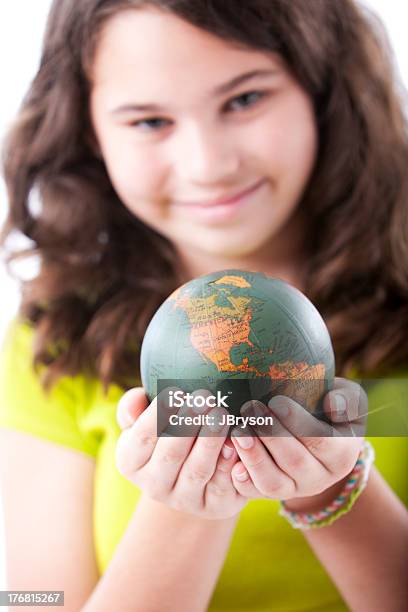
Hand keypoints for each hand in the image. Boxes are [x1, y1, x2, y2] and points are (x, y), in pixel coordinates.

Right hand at [115, 387, 247, 519]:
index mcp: (130, 462)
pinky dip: (229, 463)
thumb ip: (133, 406)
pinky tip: (236, 441)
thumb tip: (136, 403)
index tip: (175, 392)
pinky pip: (222, 485)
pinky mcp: (213, 507)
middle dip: (188, 424)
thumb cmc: (165, 433)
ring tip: (221, 414)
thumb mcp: (144, 419)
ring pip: (197, 470)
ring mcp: (184, 500)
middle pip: (170, 455)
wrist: (190, 471)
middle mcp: (154, 485)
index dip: (158, 415)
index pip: (142, 438)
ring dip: (210, 441)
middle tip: (204, 399)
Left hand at [227, 377, 366, 506]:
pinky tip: (228, 456)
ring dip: (253, 457)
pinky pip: (253, 492)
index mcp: (342, 455)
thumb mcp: (348, 398)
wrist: (314, 431)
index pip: (322, 442)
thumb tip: (334, 405)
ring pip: (272, 483)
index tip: (277, 401)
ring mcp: (294, 488)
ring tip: (237, 431)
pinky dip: (240, 477)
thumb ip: (348, 400)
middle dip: (270, 435)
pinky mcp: (271, 492)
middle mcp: (320, 478)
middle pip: (294, 462)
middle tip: (250, 408)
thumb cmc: (328, 406)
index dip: (298, 423)